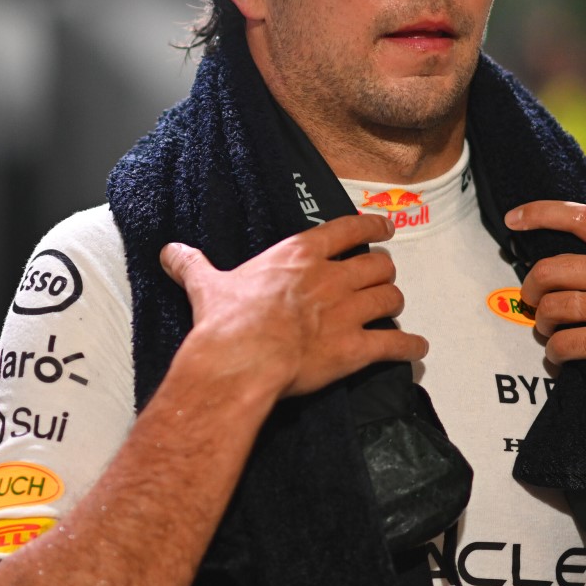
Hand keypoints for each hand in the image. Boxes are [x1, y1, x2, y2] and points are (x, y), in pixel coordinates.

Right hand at [159, 213, 424, 399]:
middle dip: (383, 271)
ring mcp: (347, 312)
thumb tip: (169, 252)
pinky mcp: (355, 348)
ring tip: (393, 310)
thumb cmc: (227, 321)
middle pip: (378, 265)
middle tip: (380, 278)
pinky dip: (409, 348)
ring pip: (390, 298)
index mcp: (300, 255)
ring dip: (394, 304)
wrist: (240, 359)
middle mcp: (331, 278)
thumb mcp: (206, 284)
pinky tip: (416, 350)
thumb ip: (192, 265)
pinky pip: (395, 344)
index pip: (348, 229)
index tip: (383, 227)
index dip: (371, 226)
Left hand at [506, 200, 585, 415]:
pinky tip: (560, 357)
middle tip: (531, 301)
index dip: (540, 213)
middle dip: (530, 288)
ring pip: (553, 307)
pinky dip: (555, 353)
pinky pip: (565, 343)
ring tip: (549, 331)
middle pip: (550, 270)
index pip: (581, 217)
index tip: (513, 218)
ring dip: (542, 323)